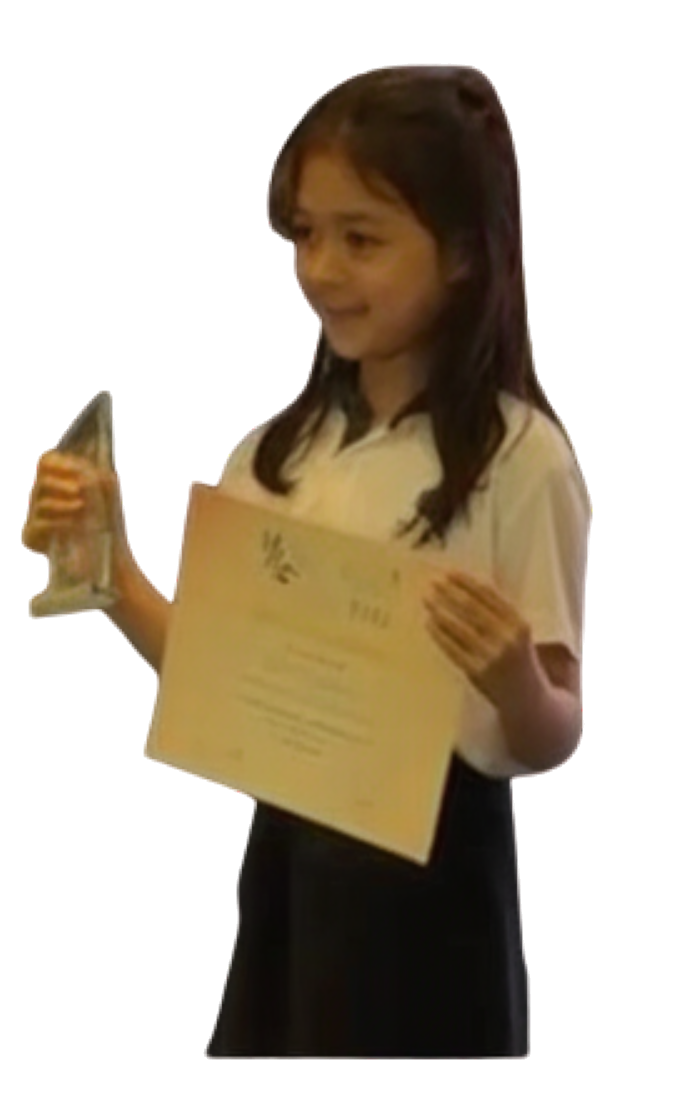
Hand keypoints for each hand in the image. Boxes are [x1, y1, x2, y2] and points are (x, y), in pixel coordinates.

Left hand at [424, 570, 534, 711]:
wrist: (528, 699)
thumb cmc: (519, 659)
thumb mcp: (517, 634)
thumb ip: (499, 614)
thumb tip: (463, 588)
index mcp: (520, 623)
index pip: (490, 595)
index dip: (467, 582)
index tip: (449, 572)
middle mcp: (507, 638)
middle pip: (472, 608)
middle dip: (449, 593)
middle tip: (431, 582)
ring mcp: (492, 656)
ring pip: (459, 627)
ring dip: (440, 611)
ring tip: (426, 600)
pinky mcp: (477, 672)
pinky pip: (452, 648)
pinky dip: (439, 634)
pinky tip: (429, 623)